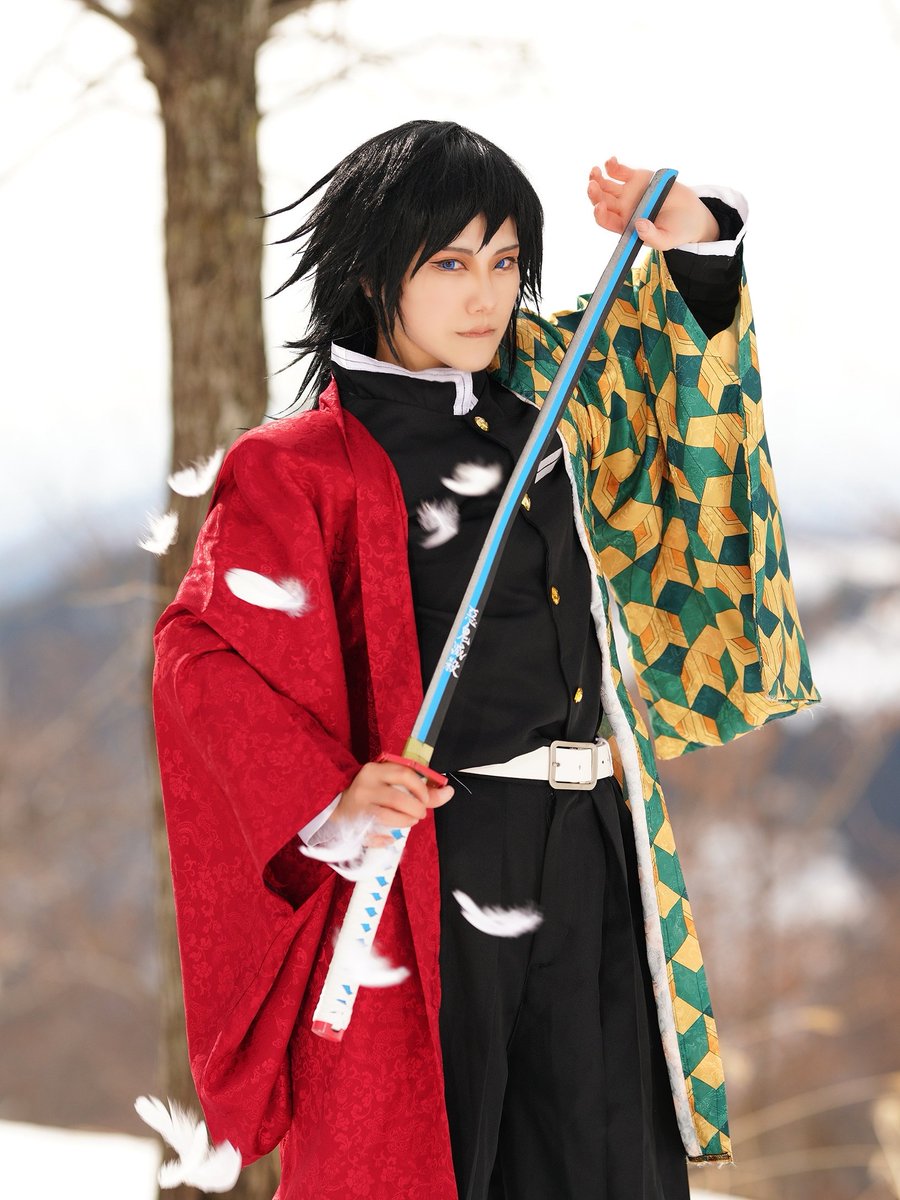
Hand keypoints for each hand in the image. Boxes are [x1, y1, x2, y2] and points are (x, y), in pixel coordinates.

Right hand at [336, 760, 453, 847]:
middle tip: (420, 814)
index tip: (425, 800)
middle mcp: (365, 786)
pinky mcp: (353, 825)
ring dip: (405, 822)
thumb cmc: (373, 792)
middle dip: (416, 810)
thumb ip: (422, 790)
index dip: (421, 789)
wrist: (337, 805)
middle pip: (399, 799)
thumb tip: (450, 792)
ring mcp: (358, 806)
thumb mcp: (392, 784)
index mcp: (374, 770)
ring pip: (389, 818)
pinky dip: (386, 839)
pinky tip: (390, 838)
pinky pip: (375, 836)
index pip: (405, 774)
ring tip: (410, 821)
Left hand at [587, 157, 719, 249]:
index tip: (599, 206)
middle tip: (592, 184)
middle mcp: (623, 209)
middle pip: (602, 200)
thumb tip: (639, 225)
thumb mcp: (666, 240)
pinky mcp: (636, 178)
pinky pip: (619, 171)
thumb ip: (652, 236)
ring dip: (597, 178)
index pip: (606, 220)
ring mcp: (628, 193)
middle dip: (594, 193)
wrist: (690, 215)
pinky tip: (610, 161)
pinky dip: (612, 166)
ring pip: (606, 185)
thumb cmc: (677, 231)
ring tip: (595, 171)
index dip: (600, 214)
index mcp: (625, 226)